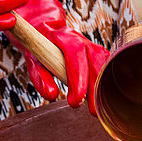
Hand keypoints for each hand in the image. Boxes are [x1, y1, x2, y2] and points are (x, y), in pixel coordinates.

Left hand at [11, 0, 108, 114]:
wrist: (44, 30)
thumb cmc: (39, 49)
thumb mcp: (33, 63)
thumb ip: (41, 79)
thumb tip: (52, 95)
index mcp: (62, 37)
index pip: (75, 55)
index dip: (78, 79)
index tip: (75, 101)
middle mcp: (80, 38)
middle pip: (95, 59)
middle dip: (95, 87)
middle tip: (91, 110)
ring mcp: (90, 44)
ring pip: (104, 61)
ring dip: (104, 85)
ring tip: (99, 107)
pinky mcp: (97, 52)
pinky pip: (108, 63)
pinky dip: (108, 79)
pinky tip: (105, 95)